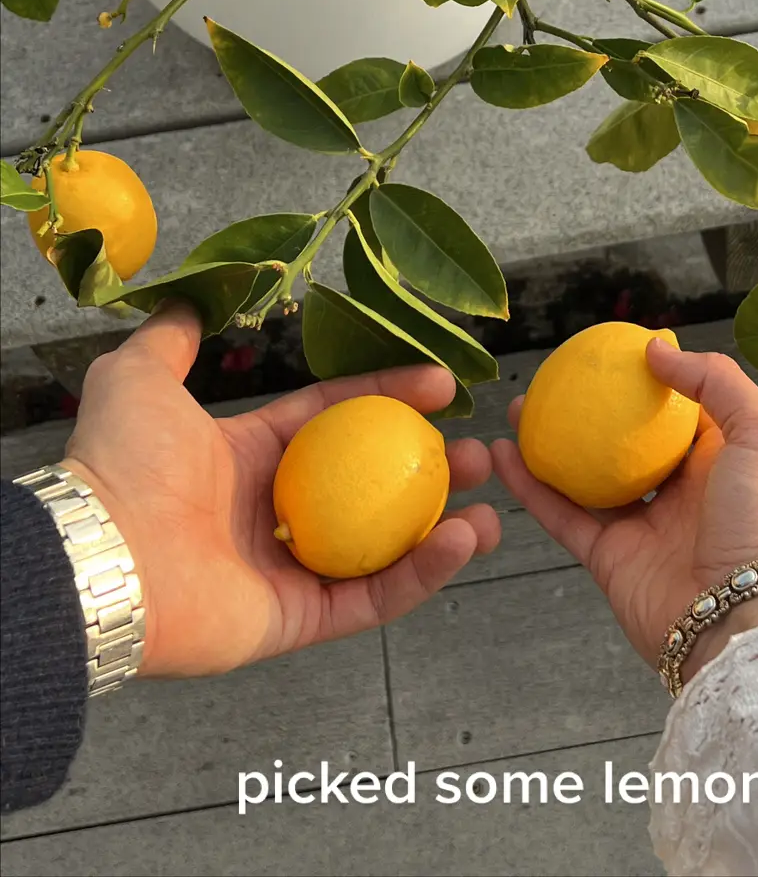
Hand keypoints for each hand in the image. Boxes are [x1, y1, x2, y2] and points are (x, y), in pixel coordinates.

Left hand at [64, 303, 499, 677]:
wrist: (100, 553)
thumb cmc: (122, 464)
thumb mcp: (141, 377)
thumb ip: (171, 338)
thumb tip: (189, 301)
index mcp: (247, 458)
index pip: (335, 420)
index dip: (388, 397)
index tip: (442, 383)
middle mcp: (272, 514)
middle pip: (372, 488)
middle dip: (431, 470)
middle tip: (480, 454)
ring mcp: (287, 570)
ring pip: (384, 549)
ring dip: (444, 529)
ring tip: (493, 506)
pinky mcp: (296, 620)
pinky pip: (373, 597)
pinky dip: (423, 573)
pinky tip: (464, 539)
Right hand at [492, 343, 757, 673]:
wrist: (742, 618)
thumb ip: (716, 381)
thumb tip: (656, 348)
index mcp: (718, 459)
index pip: (678, 409)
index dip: (648, 381)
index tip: (612, 353)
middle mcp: (679, 490)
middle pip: (624, 439)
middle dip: (590, 409)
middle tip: (554, 378)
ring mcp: (641, 524)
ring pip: (584, 475)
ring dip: (550, 443)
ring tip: (518, 409)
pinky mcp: (608, 558)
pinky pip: (562, 514)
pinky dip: (530, 487)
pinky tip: (503, 455)